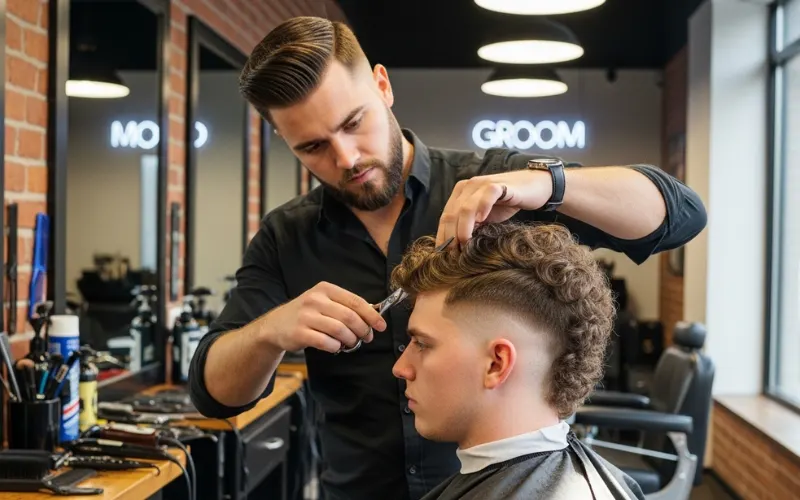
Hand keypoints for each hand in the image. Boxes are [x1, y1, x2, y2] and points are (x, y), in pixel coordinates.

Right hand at [263, 282, 386, 353]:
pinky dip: (336, 347)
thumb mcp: (323, 302)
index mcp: (325, 289)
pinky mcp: (299, 333)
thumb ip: (345, 306)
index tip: (381, 326)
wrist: (275, 326)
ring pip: (340, 330)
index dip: (371, 315)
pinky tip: (336, 347)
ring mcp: (306, 316)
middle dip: (363, 330)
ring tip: (351, 343)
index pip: (355, 301)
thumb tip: (373, 316)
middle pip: (349, 316)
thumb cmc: (306, 314)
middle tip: (366, 338)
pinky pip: (326, 342)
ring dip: (351, 340)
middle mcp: (315, 300)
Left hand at [436, 169, 552, 245]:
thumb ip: (469, 225)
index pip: (445, 216)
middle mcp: (468, 186)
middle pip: (451, 213)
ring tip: (464, 243)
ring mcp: (483, 184)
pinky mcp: (499, 185)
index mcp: (461, 193)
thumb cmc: (507, 203)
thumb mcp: (484, 217)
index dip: (442, 236)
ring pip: (465, 207)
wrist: (534, 187)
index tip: (442, 255)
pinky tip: (481, 220)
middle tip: (452, 254)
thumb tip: (454, 246)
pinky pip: (487, 196)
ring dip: (463, 227)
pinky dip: (481, 208)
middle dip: (450, 235)